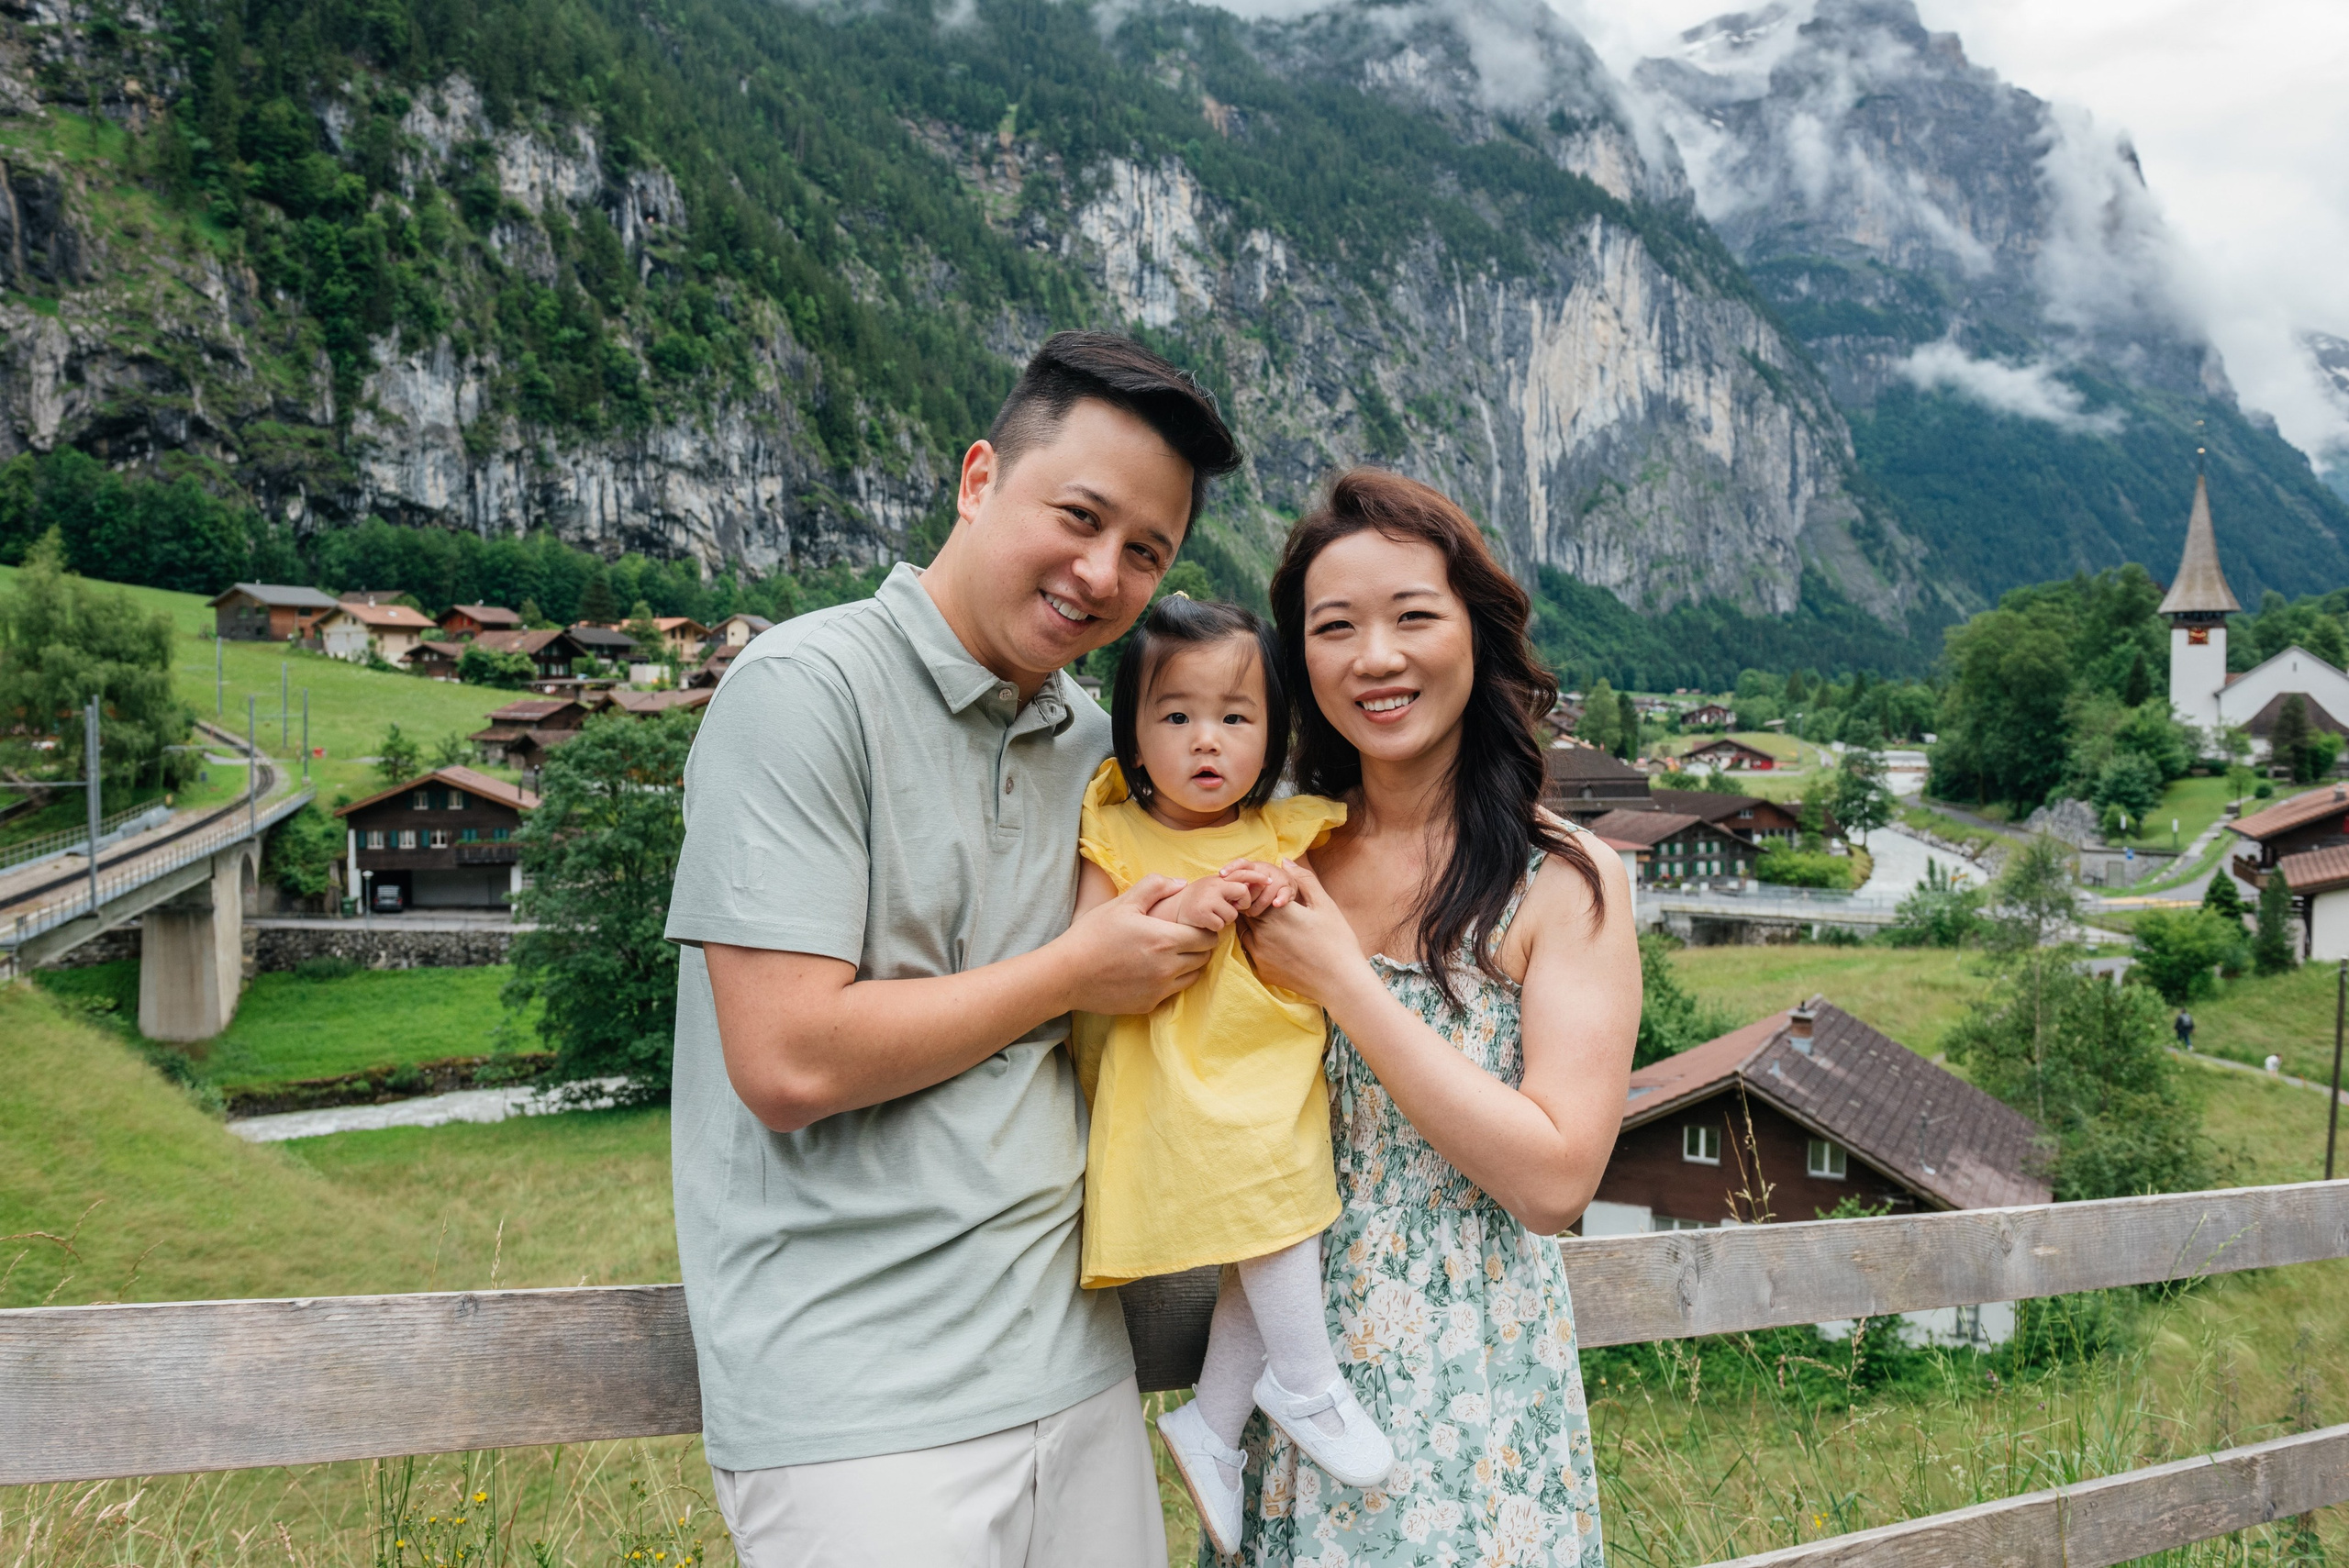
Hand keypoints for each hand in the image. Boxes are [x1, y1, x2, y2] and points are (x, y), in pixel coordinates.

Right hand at [1056, 874, 1216, 1013]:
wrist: (1067, 974)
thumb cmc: (1093, 934)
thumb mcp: (1122, 903)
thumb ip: (1154, 887)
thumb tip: (1181, 883)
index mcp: (1165, 940)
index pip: (1207, 938)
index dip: (1206, 930)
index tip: (1194, 925)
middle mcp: (1168, 968)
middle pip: (1203, 958)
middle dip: (1199, 947)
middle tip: (1184, 938)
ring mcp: (1159, 990)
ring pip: (1192, 977)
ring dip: (1188, 965)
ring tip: (1170, 954)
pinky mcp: (1148, 1005)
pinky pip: (1171, 993)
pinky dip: (1169, 982)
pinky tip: (1151, 971)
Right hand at [1160, 874, 1252, 931]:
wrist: (1171, 910)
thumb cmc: (1196, 901)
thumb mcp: (1212, 888)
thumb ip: (1229, 887)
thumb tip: (1251, 888)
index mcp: (1218, 879)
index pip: (1242, 873)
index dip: (1257, 876)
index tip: (1269, 881)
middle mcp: (1214, 885)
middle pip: (1243, 893)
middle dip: (1242, 904)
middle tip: (1232, 907)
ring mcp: (1208, 899)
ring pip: (1233, 914)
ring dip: (1225, 919)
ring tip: (1212, 915)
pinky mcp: (1203, 913)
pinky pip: (1221, 925)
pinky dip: (1215, 928)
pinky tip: (1205, 922)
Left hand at [1218, 858, 1298, 915]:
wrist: (1287, 884)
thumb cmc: (1261, 887)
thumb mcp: (1250, 883)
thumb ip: (1238, 886)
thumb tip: (1223, 896)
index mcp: (1255, 866)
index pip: (1242, 863)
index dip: (1231, 867)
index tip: (1221, 875)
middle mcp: (1266, 869)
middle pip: (1252, 882)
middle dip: (1245, 896)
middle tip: (1237, 907)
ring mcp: (1279, 878)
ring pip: (1266, 893)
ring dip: (1257, 906)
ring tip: (1251, 913)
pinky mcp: (1289, 888)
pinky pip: (1284, 894)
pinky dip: (1280, 900)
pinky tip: (1276, 904)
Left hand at [1236, 859, 1374, 1007]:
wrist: (1340, 982)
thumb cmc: (1337, 940)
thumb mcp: (1324, 904)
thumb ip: (1303, 879)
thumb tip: (1285, 861)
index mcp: (1277, 911)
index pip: (1251, 891)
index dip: (1255, 887)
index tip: (1265, 887)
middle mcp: (1262, 931)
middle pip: (1244, 910)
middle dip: (1250, 903)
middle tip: (1265, 903)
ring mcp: (1259, 952)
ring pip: (1243, 930)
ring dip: (1250, 923)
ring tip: (1269, 922)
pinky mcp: (1261, 970)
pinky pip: (1249, 950)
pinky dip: (1255, 942)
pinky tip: (1272, 942)